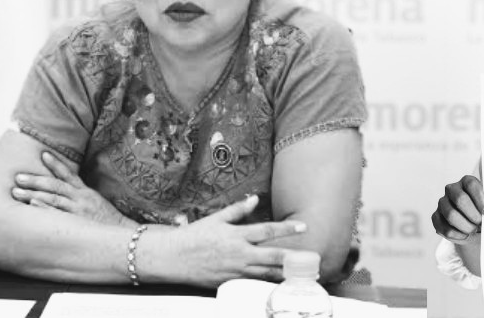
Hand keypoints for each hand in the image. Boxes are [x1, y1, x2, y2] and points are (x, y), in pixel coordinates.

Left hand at [11, 151, 133, 226]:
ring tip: (16, 191)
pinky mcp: (76, 222)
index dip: (56, 164)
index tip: (43, 154)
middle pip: (56, 185)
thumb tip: (65, 192)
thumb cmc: (107, 220)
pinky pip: (57, 214)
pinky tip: (32, 204)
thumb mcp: (96, 203)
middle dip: (35, 180)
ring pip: (53, 198)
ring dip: (33, 193)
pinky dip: (44, 208)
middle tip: (18, 177)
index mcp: (86, 192)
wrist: (122, 233)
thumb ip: (81, 196)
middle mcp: (81, 198)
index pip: (69, 174)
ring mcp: (78, 210)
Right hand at [166, 195, 307, 286]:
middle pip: (272, 256)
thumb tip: (255, 199)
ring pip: (265, 274)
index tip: (303, 226)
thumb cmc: (194, 236)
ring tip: (301, 273)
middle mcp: (239, 254)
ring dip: (283, 273)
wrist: (173, 258)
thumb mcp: (216, 219)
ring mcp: (235, 272)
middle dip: (292, 257)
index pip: (267, 231)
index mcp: (237, 236)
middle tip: (310, 257)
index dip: (287, 228)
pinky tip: (278, 284)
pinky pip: (252, 284)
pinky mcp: (229, 283)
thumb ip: (238, 210)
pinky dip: (266, 284)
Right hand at [432, 175, 483, 244]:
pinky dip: (458, 235)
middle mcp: (452, 189)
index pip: (471, 185)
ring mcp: (442, 202)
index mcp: (466, 182)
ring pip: (451, 215)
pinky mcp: (436, 217)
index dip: (481, 200)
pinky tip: (465, 235)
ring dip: (466, 226)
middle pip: (460, 199)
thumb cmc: (483, 214)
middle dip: (473, 215)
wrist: (474, 227)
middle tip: (482, 224)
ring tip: (474, 230)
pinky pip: (445, 228)